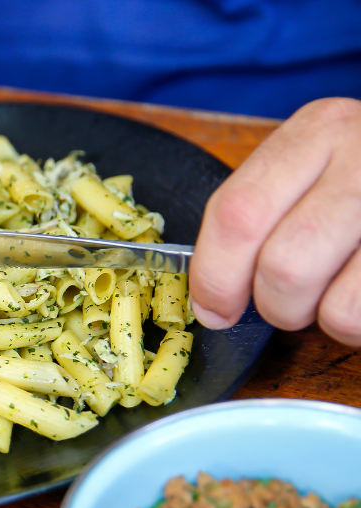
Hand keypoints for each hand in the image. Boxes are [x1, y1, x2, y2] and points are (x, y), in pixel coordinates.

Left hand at [189, 97, 360, 343]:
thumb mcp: (323, 164)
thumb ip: (265, 211)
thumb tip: (213, 300)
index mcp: (321, 131)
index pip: (237, 214)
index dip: (214, 277)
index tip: (215, 309)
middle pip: (282, 268)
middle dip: (277, 307)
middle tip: (294, 302)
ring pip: (337, 310)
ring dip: (333, 324)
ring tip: (348, 295)